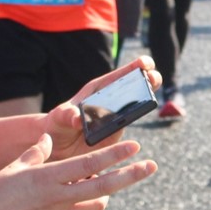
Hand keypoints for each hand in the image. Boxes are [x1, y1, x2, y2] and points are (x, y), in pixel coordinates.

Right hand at [0, 134, 156, 209]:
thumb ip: (37, 153)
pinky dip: (77, 208)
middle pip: (104, 186)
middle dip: (131, 175)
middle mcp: (59, 198)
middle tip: (151, 166)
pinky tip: (68, 202)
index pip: (90, 164)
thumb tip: (48, 139)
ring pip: (95, 205)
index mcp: (49, 178)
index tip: (135, 146)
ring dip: (102, 195)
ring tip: (102, 186)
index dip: (115, 154)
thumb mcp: (14, 168)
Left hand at [42, 56, 161, 159]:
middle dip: (146, 80)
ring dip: (146, 98)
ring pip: (135, 106)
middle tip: (153, 77)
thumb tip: (78, 120)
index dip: (132, 67)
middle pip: (132, 87)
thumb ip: (67, 116)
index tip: (144, 62)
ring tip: (152, 97)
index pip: (116, 76)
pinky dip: (137, 120)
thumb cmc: (57, 124)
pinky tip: (142, 118)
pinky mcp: (116, 134)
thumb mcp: (59, 117)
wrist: (57, 146)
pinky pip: (127, 126)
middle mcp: (109, 102)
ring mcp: (115, 117)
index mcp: (97, 91)